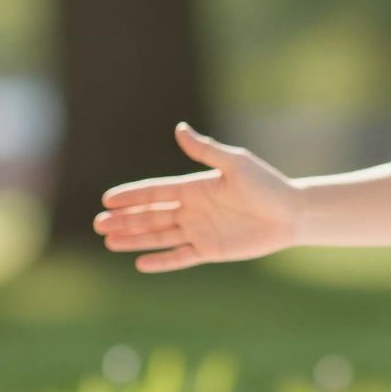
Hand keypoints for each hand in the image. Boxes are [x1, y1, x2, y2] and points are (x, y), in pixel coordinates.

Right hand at [92, 123, 299, 271]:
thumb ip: (206, 150)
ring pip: (160, 236)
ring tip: (109, 242)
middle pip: (151, 215)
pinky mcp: (211, 250)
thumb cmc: (267, 184)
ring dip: (135, 239)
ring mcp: (200, 230)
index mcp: (194, 186)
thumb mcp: (236, 163)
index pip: (155, 191)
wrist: (292, 213)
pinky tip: (140, 262)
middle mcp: (193, 209)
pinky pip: (181, 256)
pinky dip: (162, 261)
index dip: (132, 196)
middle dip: (125, 220)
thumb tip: (179, 128)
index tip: (107, 199)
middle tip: (98, 224)